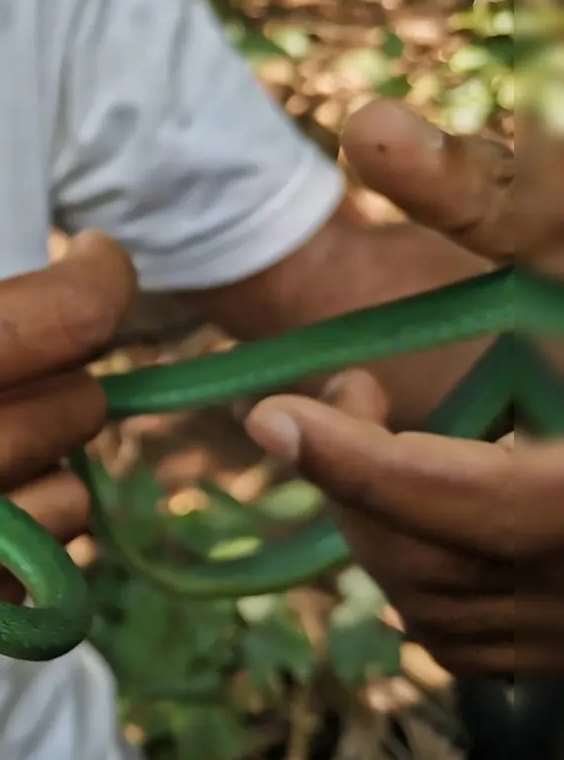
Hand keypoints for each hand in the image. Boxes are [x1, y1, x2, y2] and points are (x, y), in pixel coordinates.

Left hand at [245, 99, 563, 675]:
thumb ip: (485, 194)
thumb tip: (367, 126)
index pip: (461, 498)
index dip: (356, 459)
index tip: (274, 412)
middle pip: (428, 557)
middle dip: (363, 477)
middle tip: (350, 396)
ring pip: (428, 602)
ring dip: (380, 518)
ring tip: (392, 436)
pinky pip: (456, 633)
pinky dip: (418, 566)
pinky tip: (429, 493)